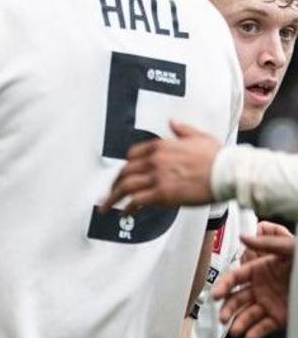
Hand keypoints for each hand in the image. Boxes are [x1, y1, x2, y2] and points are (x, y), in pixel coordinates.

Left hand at [101, 121, 220, 212]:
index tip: (122, 175)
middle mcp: (155, 160)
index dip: (125, 167)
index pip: (132, 155)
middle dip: (114, 184)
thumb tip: (173, 123)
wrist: (230, 173)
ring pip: (126, 187)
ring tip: (106, 207)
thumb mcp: (199, 136)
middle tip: (109, 193)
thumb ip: (182, 130)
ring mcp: (157, 177)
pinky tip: (126, 213)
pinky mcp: (163, 194)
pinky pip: (137, 201)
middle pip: (125, 172)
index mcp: (161, 145)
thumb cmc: (219, 157)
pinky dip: (129, 208)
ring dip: (113, 198)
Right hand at [213, 222, 294, 337]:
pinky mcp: (280, 318)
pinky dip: (256, 333)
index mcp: (260, 270)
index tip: (216, 295)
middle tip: (223, 317)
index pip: (235, 278)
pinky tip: (250, 337)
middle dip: (228, 309)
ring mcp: (270, 304)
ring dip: (239, 324)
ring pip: (248, 315)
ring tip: (236, 332)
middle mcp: (261, 288)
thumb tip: (244, 237)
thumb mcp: (290, 248)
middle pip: (237, 299)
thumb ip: (268, 243)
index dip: (223, 286)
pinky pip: (265, 327)